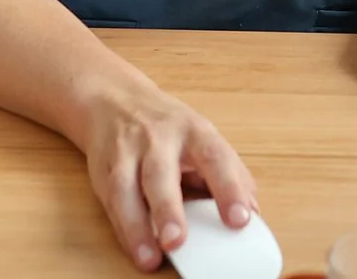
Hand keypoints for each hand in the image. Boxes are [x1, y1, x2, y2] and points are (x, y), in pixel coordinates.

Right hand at [74, 81, 257, 271]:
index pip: (215, 158)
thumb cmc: (169, 128)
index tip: (241, 220)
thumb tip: (253, 212)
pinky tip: (135, 249)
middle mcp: (158, 138)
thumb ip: (231, 175)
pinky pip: (111, 202)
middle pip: (161, 173)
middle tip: (177, 242)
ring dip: (137, 227)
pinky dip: (123, 229)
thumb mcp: (204, 139)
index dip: (229, 189)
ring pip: (127, 189)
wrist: (115, 99)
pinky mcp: (103, 170)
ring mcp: (127, 152)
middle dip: (168, 209)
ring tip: (150, 257)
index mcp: (194, 131)